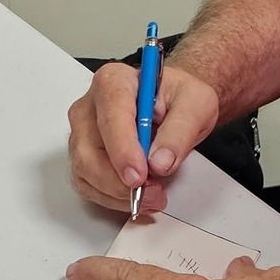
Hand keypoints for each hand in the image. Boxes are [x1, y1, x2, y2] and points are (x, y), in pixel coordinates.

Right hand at [67, 62, 219, 214]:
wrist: (171, 106)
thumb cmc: (178, 99)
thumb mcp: (197, 104)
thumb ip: (181, 130)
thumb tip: (160, 161)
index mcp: (114, 81)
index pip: (110, 116)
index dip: (122, 149)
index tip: (139, 175)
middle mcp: (90, 106)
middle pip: (89, 150)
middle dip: (119, 181)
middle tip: (154, 191)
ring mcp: (82, 132)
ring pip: (85, 171)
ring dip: (118, 193)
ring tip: (153, 194)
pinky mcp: (82, 156)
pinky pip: (87, 185)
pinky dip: (112, 198)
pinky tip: (137, 196)